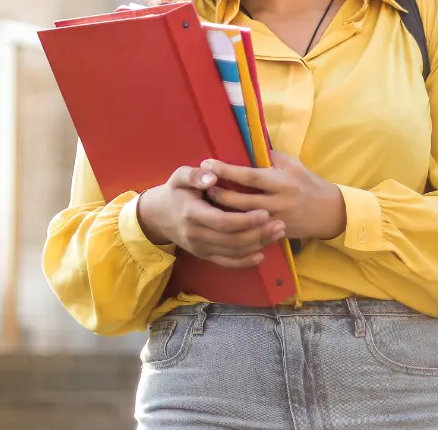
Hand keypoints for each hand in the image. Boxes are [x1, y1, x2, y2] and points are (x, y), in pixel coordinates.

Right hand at [137, 166, 286, 268]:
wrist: (157, 215)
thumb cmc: (174, 192)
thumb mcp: (179, 176)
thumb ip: (195, 175)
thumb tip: (212, 176)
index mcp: (191, 213)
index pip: (222, 221)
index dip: (245, 220)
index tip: (265, 213)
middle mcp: (195, 235)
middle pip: (232, 240)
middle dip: (258, 234)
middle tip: (280, 224)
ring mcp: (200, 248)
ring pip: (232, 252)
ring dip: (257, 245)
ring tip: (277, 234)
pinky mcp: (203, 255)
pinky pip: (226, 262)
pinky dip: (244, 262)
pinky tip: (261, 254)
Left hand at [201, 152, 346, 240]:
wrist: (329, 212)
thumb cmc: (308, 183)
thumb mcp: (292, 164)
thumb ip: (269, 157)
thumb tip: (246, 146)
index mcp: (281, 182)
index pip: (249, 176)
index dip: (227, 170)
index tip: (208, 163)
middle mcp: (278, 202)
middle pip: (241, 201)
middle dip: (219, 193)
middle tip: (202, 185)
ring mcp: (276, 221)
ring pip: (242, 219)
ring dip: (223, 211)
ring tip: (207, 202)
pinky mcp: (275, 234)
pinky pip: (251, 232)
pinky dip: (235, 226)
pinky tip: (221, 220)